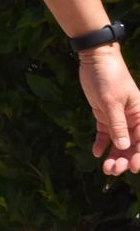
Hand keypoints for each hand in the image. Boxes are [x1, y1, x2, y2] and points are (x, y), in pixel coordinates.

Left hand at [78, 44, 139, 175]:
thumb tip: (124, 147)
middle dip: (125, 160)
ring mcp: (118, 118)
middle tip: (114, 170)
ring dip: (114, 156)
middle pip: (132, 145)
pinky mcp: (104, 115)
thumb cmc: (109, 77)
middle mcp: (132, 119)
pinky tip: (96, 153)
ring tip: (106, 168)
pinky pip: (105, 134)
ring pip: (119, 142)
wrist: (95, 59)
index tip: (134, 168)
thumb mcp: (112, 101)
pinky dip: (102, 144)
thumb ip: (118, 124)